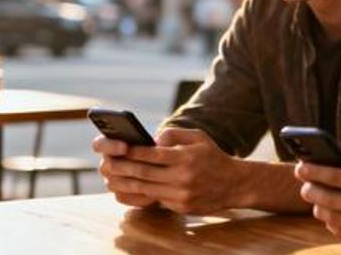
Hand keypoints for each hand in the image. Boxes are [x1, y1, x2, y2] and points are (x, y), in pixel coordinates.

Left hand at [94, 128, 241, 214]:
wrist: (234, 184)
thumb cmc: (213, 157)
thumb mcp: (199, 138)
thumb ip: (174, 134)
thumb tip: (152, 138)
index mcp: (185, 158)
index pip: (152, 154)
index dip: (132, 151)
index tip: (118, 147)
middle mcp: (182, 177)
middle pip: (144, 173)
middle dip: (122, 168)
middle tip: (106, 163)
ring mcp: (181, 194)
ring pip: (145, 188)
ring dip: (125, 183)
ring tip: (111, 177)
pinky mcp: (180, 207)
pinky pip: (155, 199)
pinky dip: (139, 194)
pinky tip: (128, 189)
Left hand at [295, 145, 340, 249]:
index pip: (335, 176)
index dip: (314, 172)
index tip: (300, 167)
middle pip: (329, 200)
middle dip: (311, 191)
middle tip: (305, 185)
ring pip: (334, 220)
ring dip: (320, 210)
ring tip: (316, 201)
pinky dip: (336, 224)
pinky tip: (333, 215)